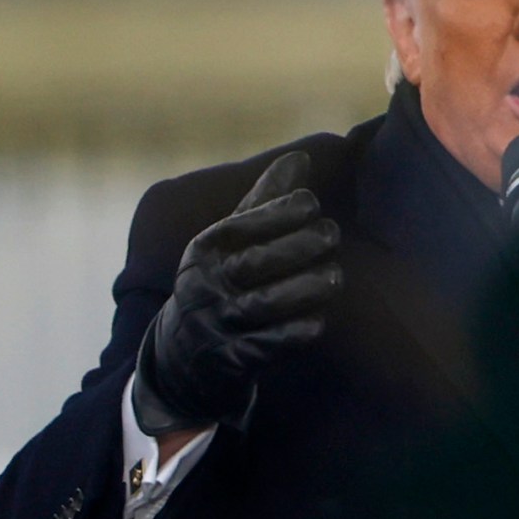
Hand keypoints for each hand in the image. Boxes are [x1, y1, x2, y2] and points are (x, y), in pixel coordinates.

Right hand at [131, 151, 343, 434]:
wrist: (183, 357)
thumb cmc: (220, 282)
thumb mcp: (231, 242)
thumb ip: (265, 202)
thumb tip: (301, 158)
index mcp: (205, 250)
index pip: (239, 227)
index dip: (276, 213)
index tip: (311, 201)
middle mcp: (207, 285)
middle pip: (251, 263)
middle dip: (295, 246)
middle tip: (332, 234)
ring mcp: (219, 324)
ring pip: (262, 305)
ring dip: (303, 289)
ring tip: (335, 275)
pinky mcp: (234, 359)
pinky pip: (266, 346)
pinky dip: (293, 334)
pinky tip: (320, 321)